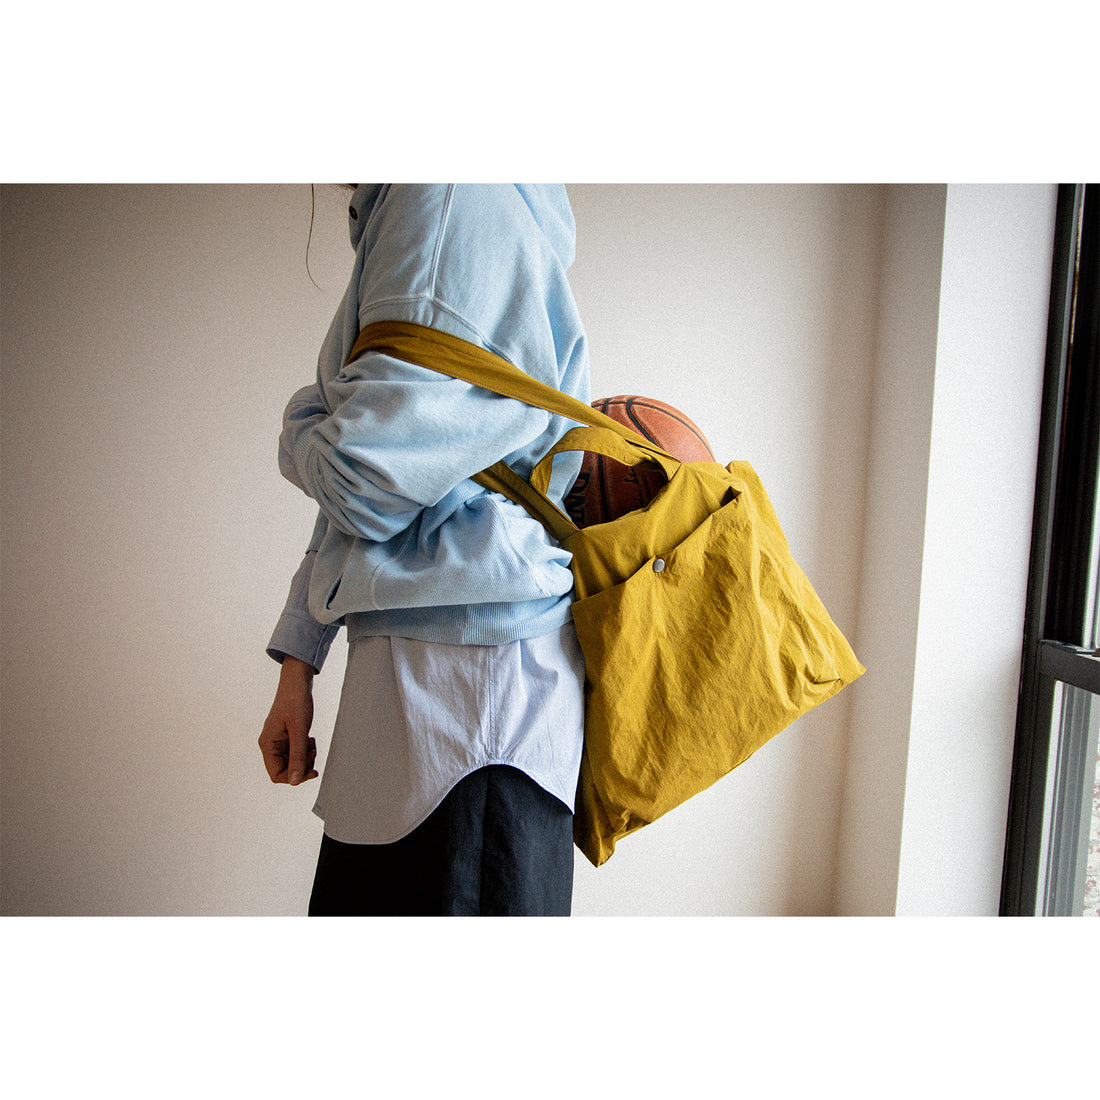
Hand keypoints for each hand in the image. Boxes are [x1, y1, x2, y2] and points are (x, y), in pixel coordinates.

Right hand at [259, 655, 318, 784]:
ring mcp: (278, 740)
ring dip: (304, 757)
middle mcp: (270, 744)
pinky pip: (295, 751)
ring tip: (312, 743)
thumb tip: (294, 781)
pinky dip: (305, 749)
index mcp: (267, 744)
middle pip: (285, 769)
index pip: (276, 774)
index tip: (311, 771)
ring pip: (292, 761)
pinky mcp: (286, 736)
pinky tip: (310, 739)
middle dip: (301, 765)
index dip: (293, 777)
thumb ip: (297, 756)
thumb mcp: (299, 730)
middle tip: (313, 752)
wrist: (297, 682)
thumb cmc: (295, 701)